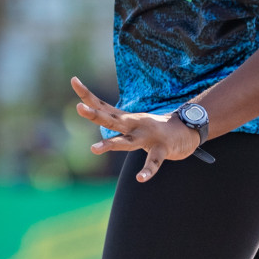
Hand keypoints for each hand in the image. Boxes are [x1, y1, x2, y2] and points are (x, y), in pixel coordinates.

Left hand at [71, 77, 199, 182]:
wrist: (186, 131)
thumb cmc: (153, 128)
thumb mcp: (132, 121)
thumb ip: (113, 118)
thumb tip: (91, 109)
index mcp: (126, 119)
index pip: (103, 105)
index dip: (88, 95)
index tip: (73, 80)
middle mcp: (135, 124)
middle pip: (111, 120)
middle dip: (95, 115)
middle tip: (78, 108)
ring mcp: (148, 136)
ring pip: (127, 142)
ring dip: (110, 145)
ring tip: (93, 149)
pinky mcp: (162, 148)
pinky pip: (154, 161)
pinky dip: (148, 170)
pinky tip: (140, 178)